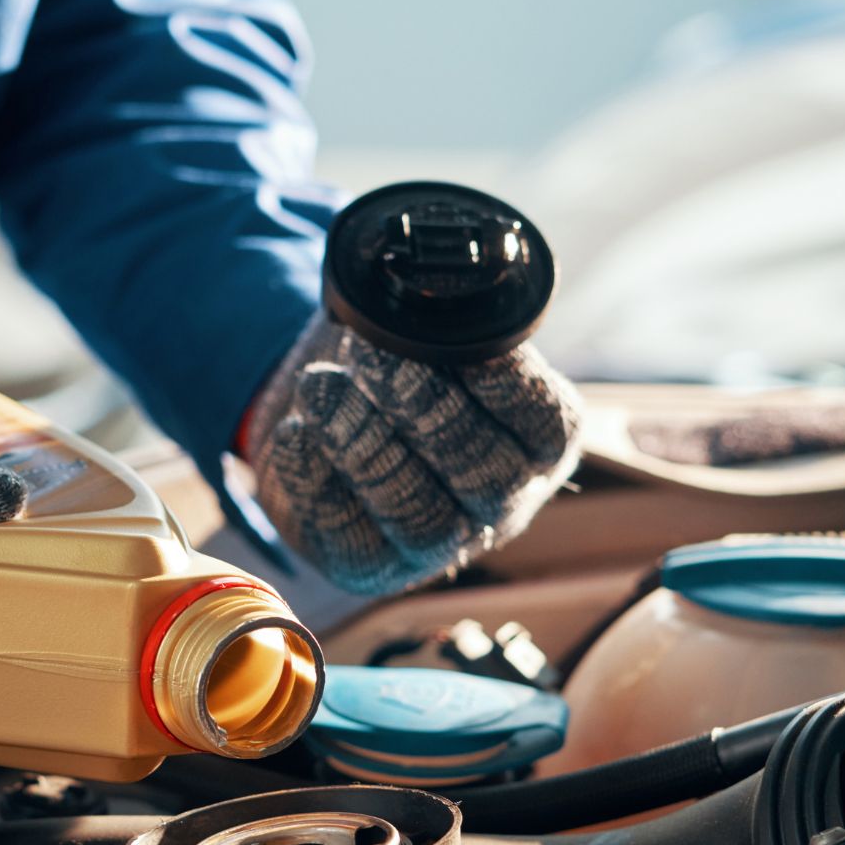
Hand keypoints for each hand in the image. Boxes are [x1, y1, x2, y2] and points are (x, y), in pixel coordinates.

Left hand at [244, 316, 580, 593]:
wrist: (326, 419)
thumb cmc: (393, 367)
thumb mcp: (427, 335)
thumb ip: (440, 320)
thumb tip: (425, 278)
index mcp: (539, 439)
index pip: (547, 421)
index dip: (506, 383)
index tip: (453, 341)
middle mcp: (502, 500)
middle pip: (483, 473)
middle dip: (425, 410)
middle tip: (376, 359)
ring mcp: (439, 543)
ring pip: (418, 515)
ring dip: (364, 444)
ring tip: (319, 386)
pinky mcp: (370, 565)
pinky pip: (347, 535)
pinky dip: (316, 476)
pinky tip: (298, 430)